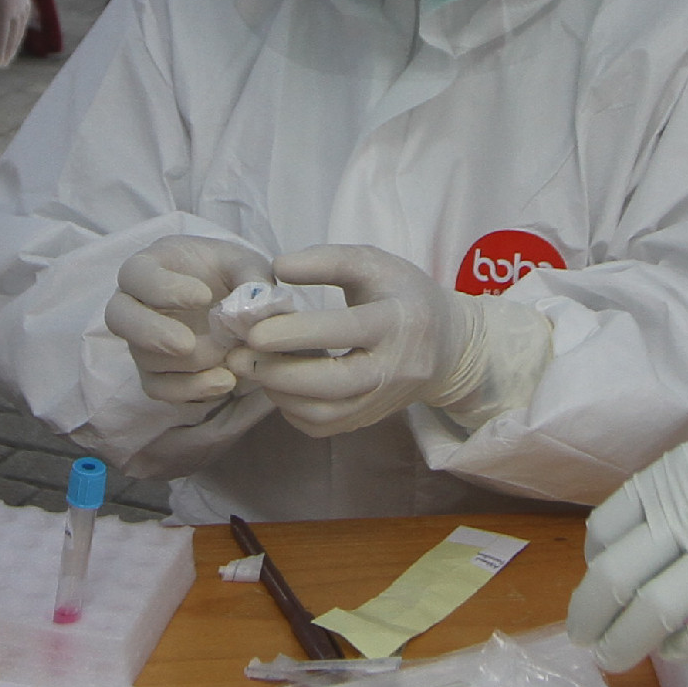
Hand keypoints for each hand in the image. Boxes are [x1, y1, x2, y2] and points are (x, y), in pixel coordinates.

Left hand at [0, 0, 33, 65]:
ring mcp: (23, 1)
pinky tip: (15, 34)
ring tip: (8, 53)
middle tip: (1, 65)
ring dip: (14, 41)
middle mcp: (18, 6)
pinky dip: (18, 29)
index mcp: (6, 6)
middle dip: (8, 50)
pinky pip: (23, 18)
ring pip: (20, 27)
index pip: (3, 35)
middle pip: (14, 34)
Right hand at [104, 235, 273, 406]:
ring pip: (144, 358)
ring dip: (187, 364)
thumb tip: (255, 306)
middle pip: (118, 318)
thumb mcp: (246, 264)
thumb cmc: (230, 273)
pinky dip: (191, 389)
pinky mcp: (155, 372)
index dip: (163, 288)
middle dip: (152, 333)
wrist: (233, 304)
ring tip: (227, 357)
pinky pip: (159, 388)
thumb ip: (252, 277)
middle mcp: (135, 304)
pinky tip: (225, 381)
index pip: (136, 274)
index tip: (203, 296)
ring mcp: (141, 341)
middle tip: (187, 344)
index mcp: (149, 266)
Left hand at [242, 244, 538, 439]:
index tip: (255, 330)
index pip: (346, 330)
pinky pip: (322, 426)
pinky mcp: (368, 419)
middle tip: (241, 355)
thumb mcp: (373, 263)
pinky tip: (279, 383)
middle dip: (279, 372)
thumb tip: (276, 269)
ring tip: (255, 366)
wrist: (447, 344)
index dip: (297, 333)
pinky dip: (291, 409)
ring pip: (325, 413)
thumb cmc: (403, 294)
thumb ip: (327, 260)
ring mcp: (382, 400)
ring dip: (279, 392)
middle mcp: (395, 368)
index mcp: (399, 321)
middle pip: (334, 383)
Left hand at [572, 374, 687, 666]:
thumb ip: (680, 503)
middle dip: (590, 617)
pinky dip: (683, 649)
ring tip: (615, 659)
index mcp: (667, 482)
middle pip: (614, 578)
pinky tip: (679, 650)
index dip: (591, 566)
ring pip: (651, 611)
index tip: (598, 582)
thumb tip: (653, 549)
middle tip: (587, 641)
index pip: (604, 531)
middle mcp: (684, 518)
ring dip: (624, 643)